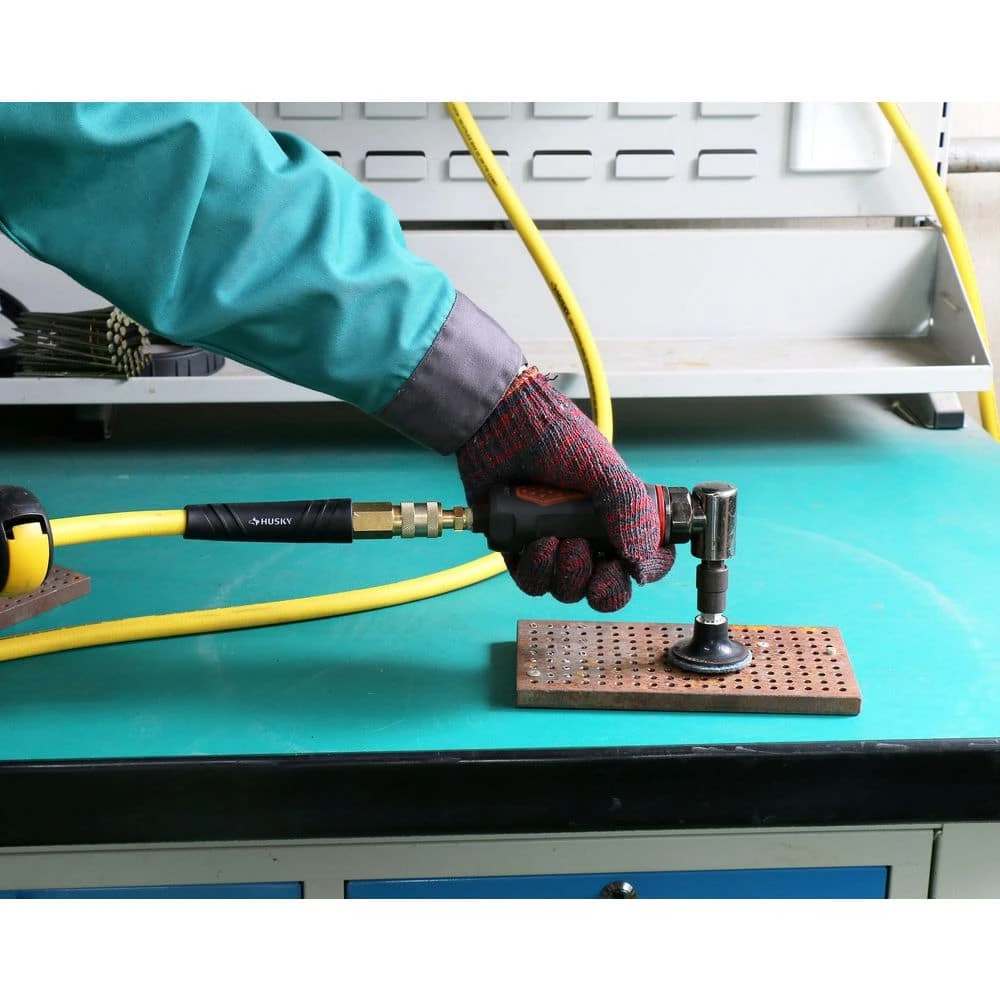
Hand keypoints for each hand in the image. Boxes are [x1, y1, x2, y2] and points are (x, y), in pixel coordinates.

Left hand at [456, 366, 673, 611]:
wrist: (499, 424)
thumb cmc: (554, 436)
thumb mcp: (604, 469)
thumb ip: (629, 511)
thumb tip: (641, 560)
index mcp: (616, 515)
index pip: (643, 558)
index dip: (641, 571)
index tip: (628, 568)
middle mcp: (588, 533)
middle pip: (604, 584)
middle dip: (598, 582)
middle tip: (583, 552)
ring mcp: (555, 542)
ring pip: (568, 588)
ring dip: (567, 574)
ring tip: (555, 541)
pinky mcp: (520, 547)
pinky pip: (532, 580)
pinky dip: (537, 570)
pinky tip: (536, 544)